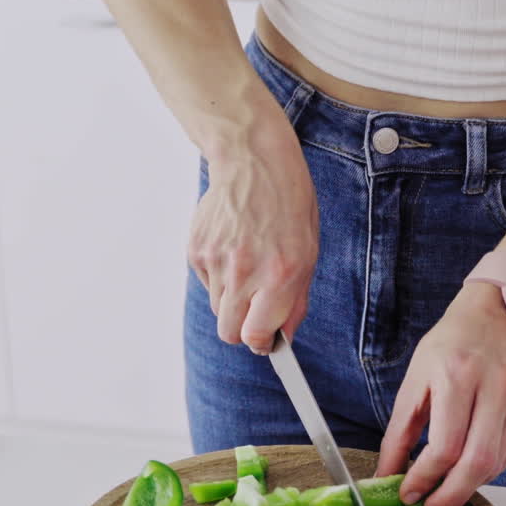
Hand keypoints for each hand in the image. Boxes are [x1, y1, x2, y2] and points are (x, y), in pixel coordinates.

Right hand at [188, 76, 318, 351]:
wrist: (254, 162)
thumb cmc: (289, 209)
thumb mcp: (309, 254)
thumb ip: (295, 302)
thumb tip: (282, 338)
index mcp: (279, 275)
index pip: (255, 337)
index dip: (260, 343)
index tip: (265, 339)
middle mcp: (245, 271)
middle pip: (229, 333)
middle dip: (242, 329)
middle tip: (254, 312)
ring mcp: (216, 259)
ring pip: (218, 309)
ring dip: (232, 300)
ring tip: (248, 266)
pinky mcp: (197, 249)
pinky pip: (207, 283)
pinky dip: (219, 276)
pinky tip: (234, 248)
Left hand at [376, 283, 505, 505]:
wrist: (501, 317)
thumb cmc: (453, 345)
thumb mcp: (416, 381)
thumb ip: (399, 432)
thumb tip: (385, 475)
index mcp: (458, 375)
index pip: (444, 447)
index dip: (424, 479)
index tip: (407, 493)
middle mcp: (496, 388)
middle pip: (475, 464)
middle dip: (449, 495)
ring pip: (493, 465)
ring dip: (466, 484)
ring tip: (445, 487)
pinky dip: (485, 469)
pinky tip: (468, 464)